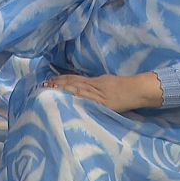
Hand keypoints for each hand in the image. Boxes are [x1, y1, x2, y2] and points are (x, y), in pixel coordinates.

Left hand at [41, 72, 162, 112]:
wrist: (137, 89)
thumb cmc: (124, 87)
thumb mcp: (107, 81)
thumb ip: (95, 84)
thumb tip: (83, 85)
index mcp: (94, 80)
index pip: (74, 78)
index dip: (60, 79)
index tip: (48, 80)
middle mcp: (93, 85)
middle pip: (72, 82)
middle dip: (57, 84)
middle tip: (43, 84)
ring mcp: (97, 94)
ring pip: (77, 89)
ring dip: (62, 89)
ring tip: (50, 90)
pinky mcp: (103, 102)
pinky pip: (87, 99)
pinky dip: (76, 97)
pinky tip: (67, 97)